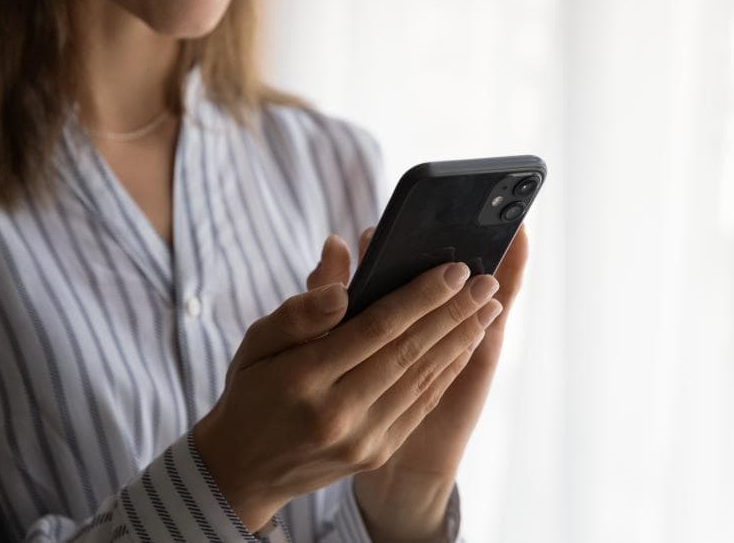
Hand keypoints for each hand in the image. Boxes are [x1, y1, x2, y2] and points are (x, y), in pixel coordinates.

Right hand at [193, 237, 496, 532]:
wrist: (244, 469)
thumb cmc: (251, 392)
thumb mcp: (257, 343)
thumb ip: (301, 308)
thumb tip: (339, 264)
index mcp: (303, 378)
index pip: (375, 328)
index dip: (419, 297)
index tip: (454, 269)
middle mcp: (337, 413)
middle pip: (408, 352)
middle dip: (454, 312)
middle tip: (486, 280)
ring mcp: (361, 439)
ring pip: (422, 379)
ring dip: (460, 340)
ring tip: (489, 307)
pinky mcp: (376, 453)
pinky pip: (420, 405)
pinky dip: (446, 371)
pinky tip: (465, 345)